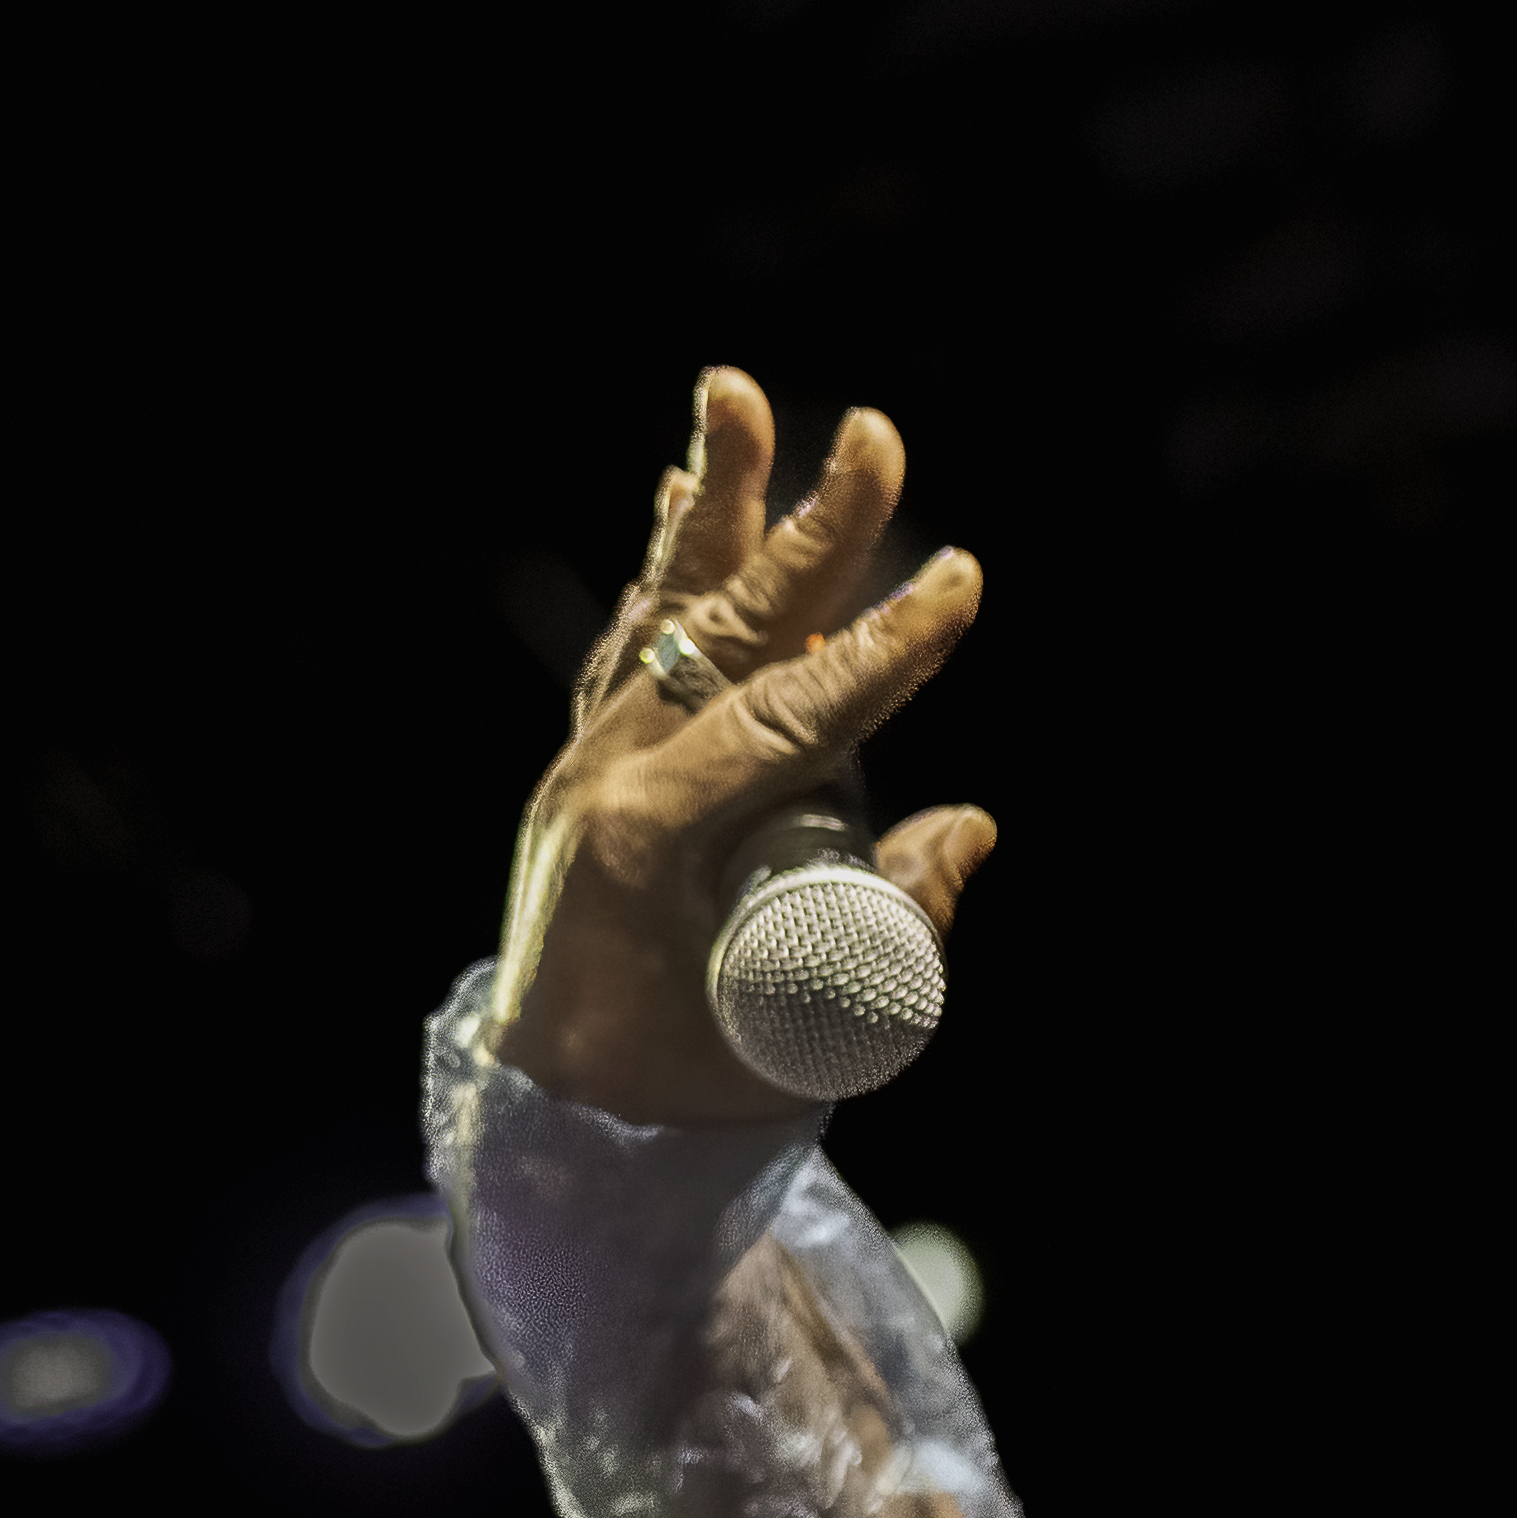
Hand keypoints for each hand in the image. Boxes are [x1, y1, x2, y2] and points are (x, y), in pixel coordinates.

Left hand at [497, 370, 996, 1124]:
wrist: (548, 1123)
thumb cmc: (682, 1096)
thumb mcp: (801, 1038)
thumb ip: (891, 933)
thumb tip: (968, 825)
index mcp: (649, 842)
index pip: (787, 720)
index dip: (880, 652)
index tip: (959, 582)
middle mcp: (601, 780)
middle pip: (720, 632)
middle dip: (809, 534)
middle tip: (875, 436)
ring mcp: (582, 765)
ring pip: (661, 612)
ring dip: (710, 502)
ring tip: (735, 394)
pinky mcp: (582, 766)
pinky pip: (630, 645)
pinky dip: (666, 569)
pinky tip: (684, 491)